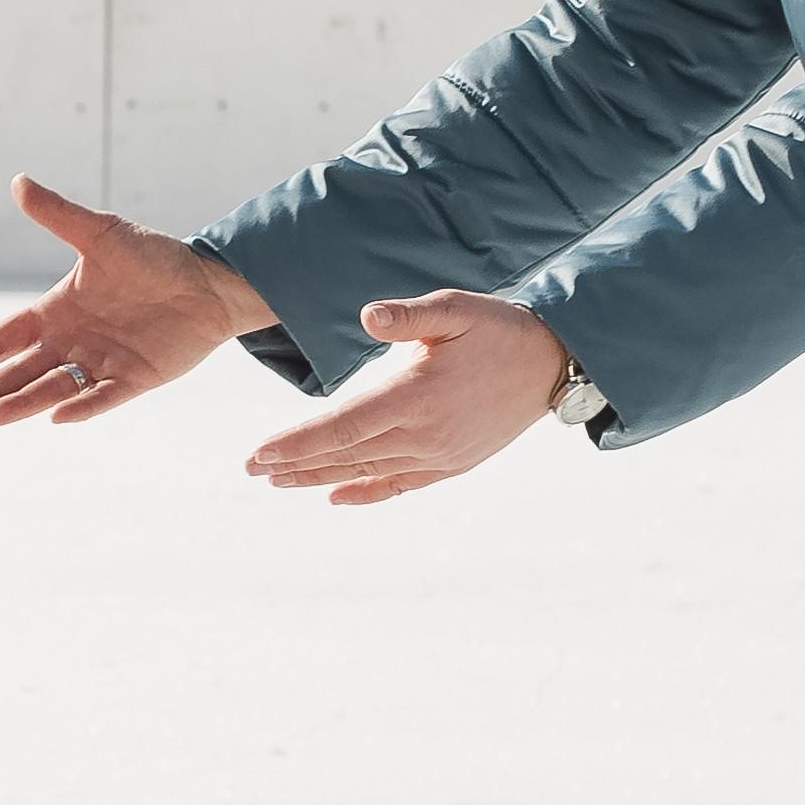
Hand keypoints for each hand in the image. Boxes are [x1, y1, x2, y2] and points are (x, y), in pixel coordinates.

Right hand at [0, 176, 272, 426]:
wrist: (208, 282)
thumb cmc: (153, 257)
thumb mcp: (101, 233)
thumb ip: (58, 215)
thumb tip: (18, 181)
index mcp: (57, 310)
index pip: (3, 338)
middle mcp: (72, 341)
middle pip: (20, 372)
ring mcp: (101, 363)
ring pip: (52, 388)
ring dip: (23, 402)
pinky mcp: (133, 380)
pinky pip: (101, 398)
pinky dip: (80, 407)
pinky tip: (55, 416)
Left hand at [245, 291, 569, 506]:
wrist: (553, 364)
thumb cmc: (499, 329)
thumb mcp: (456, 307)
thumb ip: (409, 315)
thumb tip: (368, 315)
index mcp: (417, 395)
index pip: (342, 425)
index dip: (297, 442)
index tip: (259, 453)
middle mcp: (425, 433)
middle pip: (345, 454)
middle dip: (294, 462)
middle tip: (250, 468)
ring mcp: (439, 454)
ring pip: (366, 470)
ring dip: (319, 477)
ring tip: (278, 481)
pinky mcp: (452, 464)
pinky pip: (400, 485)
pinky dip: (366, 492)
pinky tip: (337, 497)